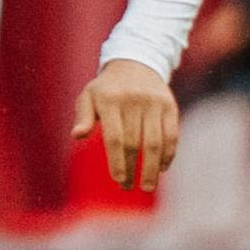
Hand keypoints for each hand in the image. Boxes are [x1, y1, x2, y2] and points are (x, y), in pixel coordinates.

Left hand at [71, 57, 181, 191]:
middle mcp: (133, 100)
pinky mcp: (169, 105)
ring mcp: (154, 103)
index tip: (118, 180)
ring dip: (152, 169)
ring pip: (155, 142)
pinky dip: (168, 155)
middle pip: (134, 143)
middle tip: (127, 187)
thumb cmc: (107, 88)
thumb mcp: (88, 96)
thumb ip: (83, 117)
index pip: (115, 137)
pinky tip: (162, 168)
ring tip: (148, 186)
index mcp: (110, 99)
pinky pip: (171, 135)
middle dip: (132, 169)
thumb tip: (77, 136)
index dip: (117, 161)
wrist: (135, 62)